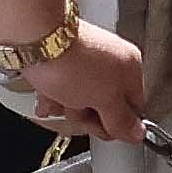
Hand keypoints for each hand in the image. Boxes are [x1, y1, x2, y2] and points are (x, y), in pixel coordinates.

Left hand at [25, 17, 155, 149]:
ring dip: (66, 105)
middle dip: (87, 114)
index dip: (117, 124)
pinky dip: (51, 95)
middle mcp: (109, 62)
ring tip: (59, 94)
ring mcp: (83, 62)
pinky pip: (58, 90)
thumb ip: (122, 120)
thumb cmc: (72, 61)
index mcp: (129, 68)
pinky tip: (46, 92)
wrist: (34, 38)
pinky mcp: (59, 62)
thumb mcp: (104, 100)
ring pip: (78, 101)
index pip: (134, 108)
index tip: (104, 129)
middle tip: (79, 106)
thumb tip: (137, 133)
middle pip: (103, 108)